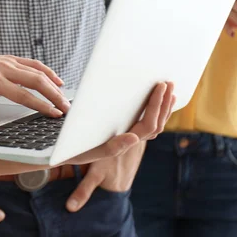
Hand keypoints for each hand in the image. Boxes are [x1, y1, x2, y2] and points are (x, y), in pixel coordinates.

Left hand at [0, 47, 69, 116]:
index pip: (23, 95)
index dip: (40, 105)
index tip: (54, 114)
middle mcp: (4, 68)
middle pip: (36, 81)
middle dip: (54, 95)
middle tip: (67, 108)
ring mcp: (8, 62)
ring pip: (37, 71)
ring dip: (54, 84)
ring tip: (65, 98)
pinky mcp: (10, 59)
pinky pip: (33, 63)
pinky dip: (47, 71)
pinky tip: (57, 81)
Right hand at [65, 82, 174, 210]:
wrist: (66, 153)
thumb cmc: (75, 150)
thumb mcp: (90, 150)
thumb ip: (112, 147)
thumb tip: (135, 138)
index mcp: (125, 144)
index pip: (149, 125)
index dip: (156, 105)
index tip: (160, 86)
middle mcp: (130, 141)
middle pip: (157, 123)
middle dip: (164, 103)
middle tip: (169, 83)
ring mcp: (129, 136)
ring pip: (155, 124)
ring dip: (164, 107)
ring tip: (169, 90)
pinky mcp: (124, 130)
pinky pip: (148, 122)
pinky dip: (157, 111)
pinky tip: (159, 101)